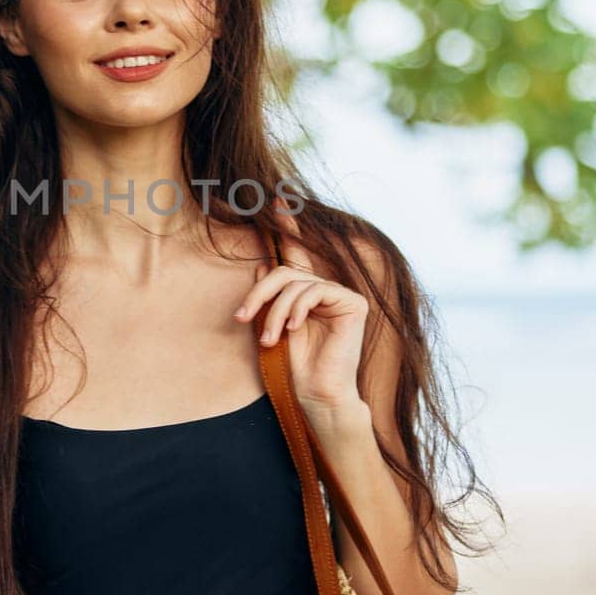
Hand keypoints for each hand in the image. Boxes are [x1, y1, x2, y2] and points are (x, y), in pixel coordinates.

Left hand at [232, 201, 369, 420]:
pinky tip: (294, 328)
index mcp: (305, 294)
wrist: (316, 394)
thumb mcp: (271, 326)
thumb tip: (261, 265)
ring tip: (271, 338)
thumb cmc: (294, 366)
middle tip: (242, 316)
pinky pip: (315, 290)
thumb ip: (269, 296)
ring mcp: (340, 295)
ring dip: (275, 311)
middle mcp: (324, 290)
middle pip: (284, 271)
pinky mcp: (353, 303)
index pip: (296, 254)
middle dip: (259, 293)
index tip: (278, 200)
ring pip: (295, 283)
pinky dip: (298, 309)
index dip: (288, 227)